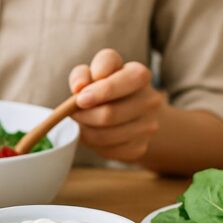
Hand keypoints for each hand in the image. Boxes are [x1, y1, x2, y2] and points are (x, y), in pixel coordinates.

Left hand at [68, 48, 165, 162]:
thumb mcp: (94, 72)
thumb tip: (78, 87)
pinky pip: (108, 150)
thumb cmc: (106, 86)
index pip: (124, 81)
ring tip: (80, 122)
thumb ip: (83, 73)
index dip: (100, 91)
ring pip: (105, 135)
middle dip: (84, 115)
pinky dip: (94, 144)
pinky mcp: (140, 147)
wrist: (131, 110)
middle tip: (72, 113)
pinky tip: (92, 133)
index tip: (80, 97)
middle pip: (109, 114)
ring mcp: (148, 126)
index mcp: (139, 75)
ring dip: (85, 130)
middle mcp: (150, 100)